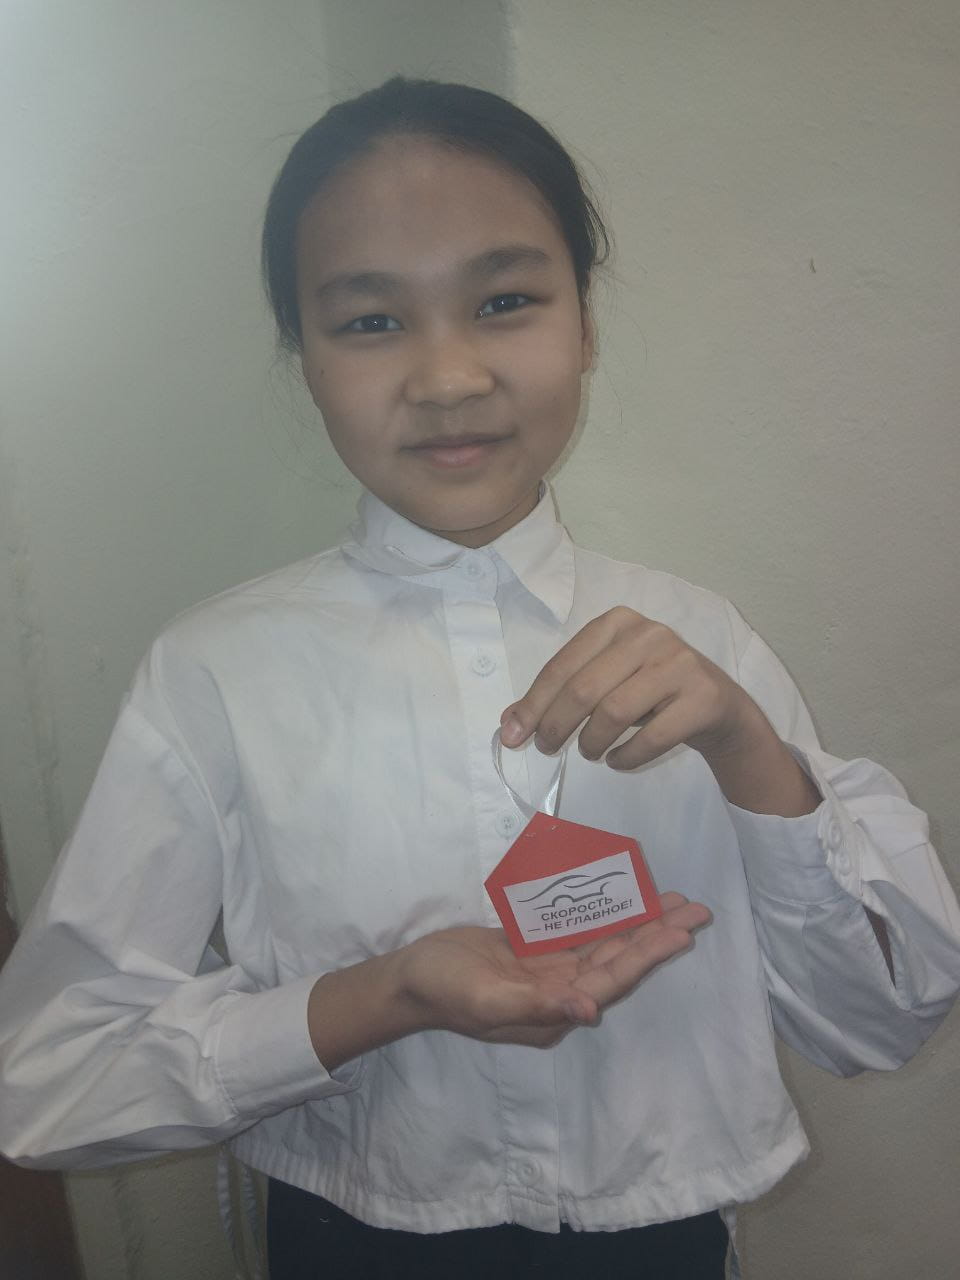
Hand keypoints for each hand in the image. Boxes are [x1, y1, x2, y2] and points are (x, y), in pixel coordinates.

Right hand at [398, 892, 710, 1047]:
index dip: (647, 956)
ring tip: (672, 901)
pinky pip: (578, 931)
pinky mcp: (534, 951)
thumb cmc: (445, 989)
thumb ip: (538, 1005)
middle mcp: (559, 992)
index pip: (611, 980)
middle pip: (618, 960)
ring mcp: (548, 971)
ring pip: (604, 944)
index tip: (680, 933)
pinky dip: (603, 915)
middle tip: (696, 910)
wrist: (409, 977)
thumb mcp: (486, 1001)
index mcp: (553, 1011)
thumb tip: (590, 1008)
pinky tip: (623, 897)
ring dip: (638, 924)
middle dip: (656, 935)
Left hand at [500, 607, 819, 814]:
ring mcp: (679, 663)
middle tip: (546, 749)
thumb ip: (560, 694)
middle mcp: (649, 634)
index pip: (563, 665)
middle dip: (556, 725)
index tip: (512, 735)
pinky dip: (626, 757)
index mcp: (618, 622)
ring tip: (590, 752)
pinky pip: (652, 736)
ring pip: (615, 712)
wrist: (718, 707)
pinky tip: (618, 761)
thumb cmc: (650, 691)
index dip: (533, 703)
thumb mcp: (606, 681)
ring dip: (592, 742)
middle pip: (585, 688)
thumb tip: (509, 723)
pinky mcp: (702, 696)